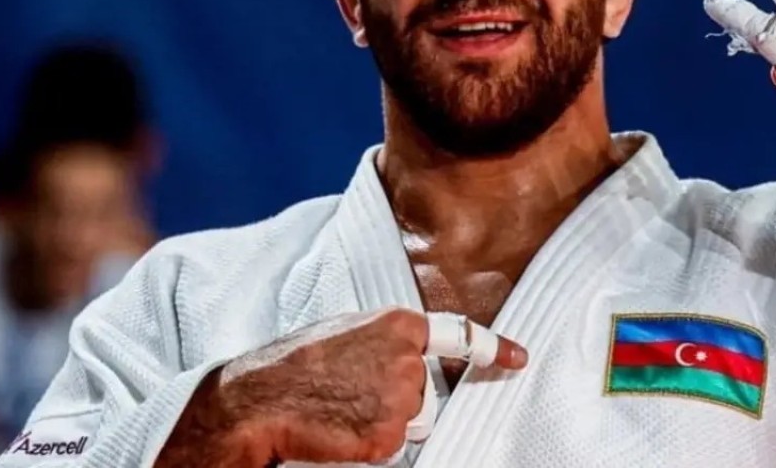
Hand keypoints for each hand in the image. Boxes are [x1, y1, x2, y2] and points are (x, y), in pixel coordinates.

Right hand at [212, 308, 525, 465]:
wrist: (258, 400)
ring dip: (383, 426)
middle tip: (350, 397)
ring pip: (411, 424)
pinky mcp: (388, 436)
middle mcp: (407, 360)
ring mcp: (400, 398)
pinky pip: (392, 449)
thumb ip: (385, 343)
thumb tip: (409, 363)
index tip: (518, 358)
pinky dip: (368, 449)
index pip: (460, 335)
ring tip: (340, 413)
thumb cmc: (294, 366)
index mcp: (397, 325)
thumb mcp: (346, 334)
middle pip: (428, 396)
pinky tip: (338, 434)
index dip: (494, 348)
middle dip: (399, 404)